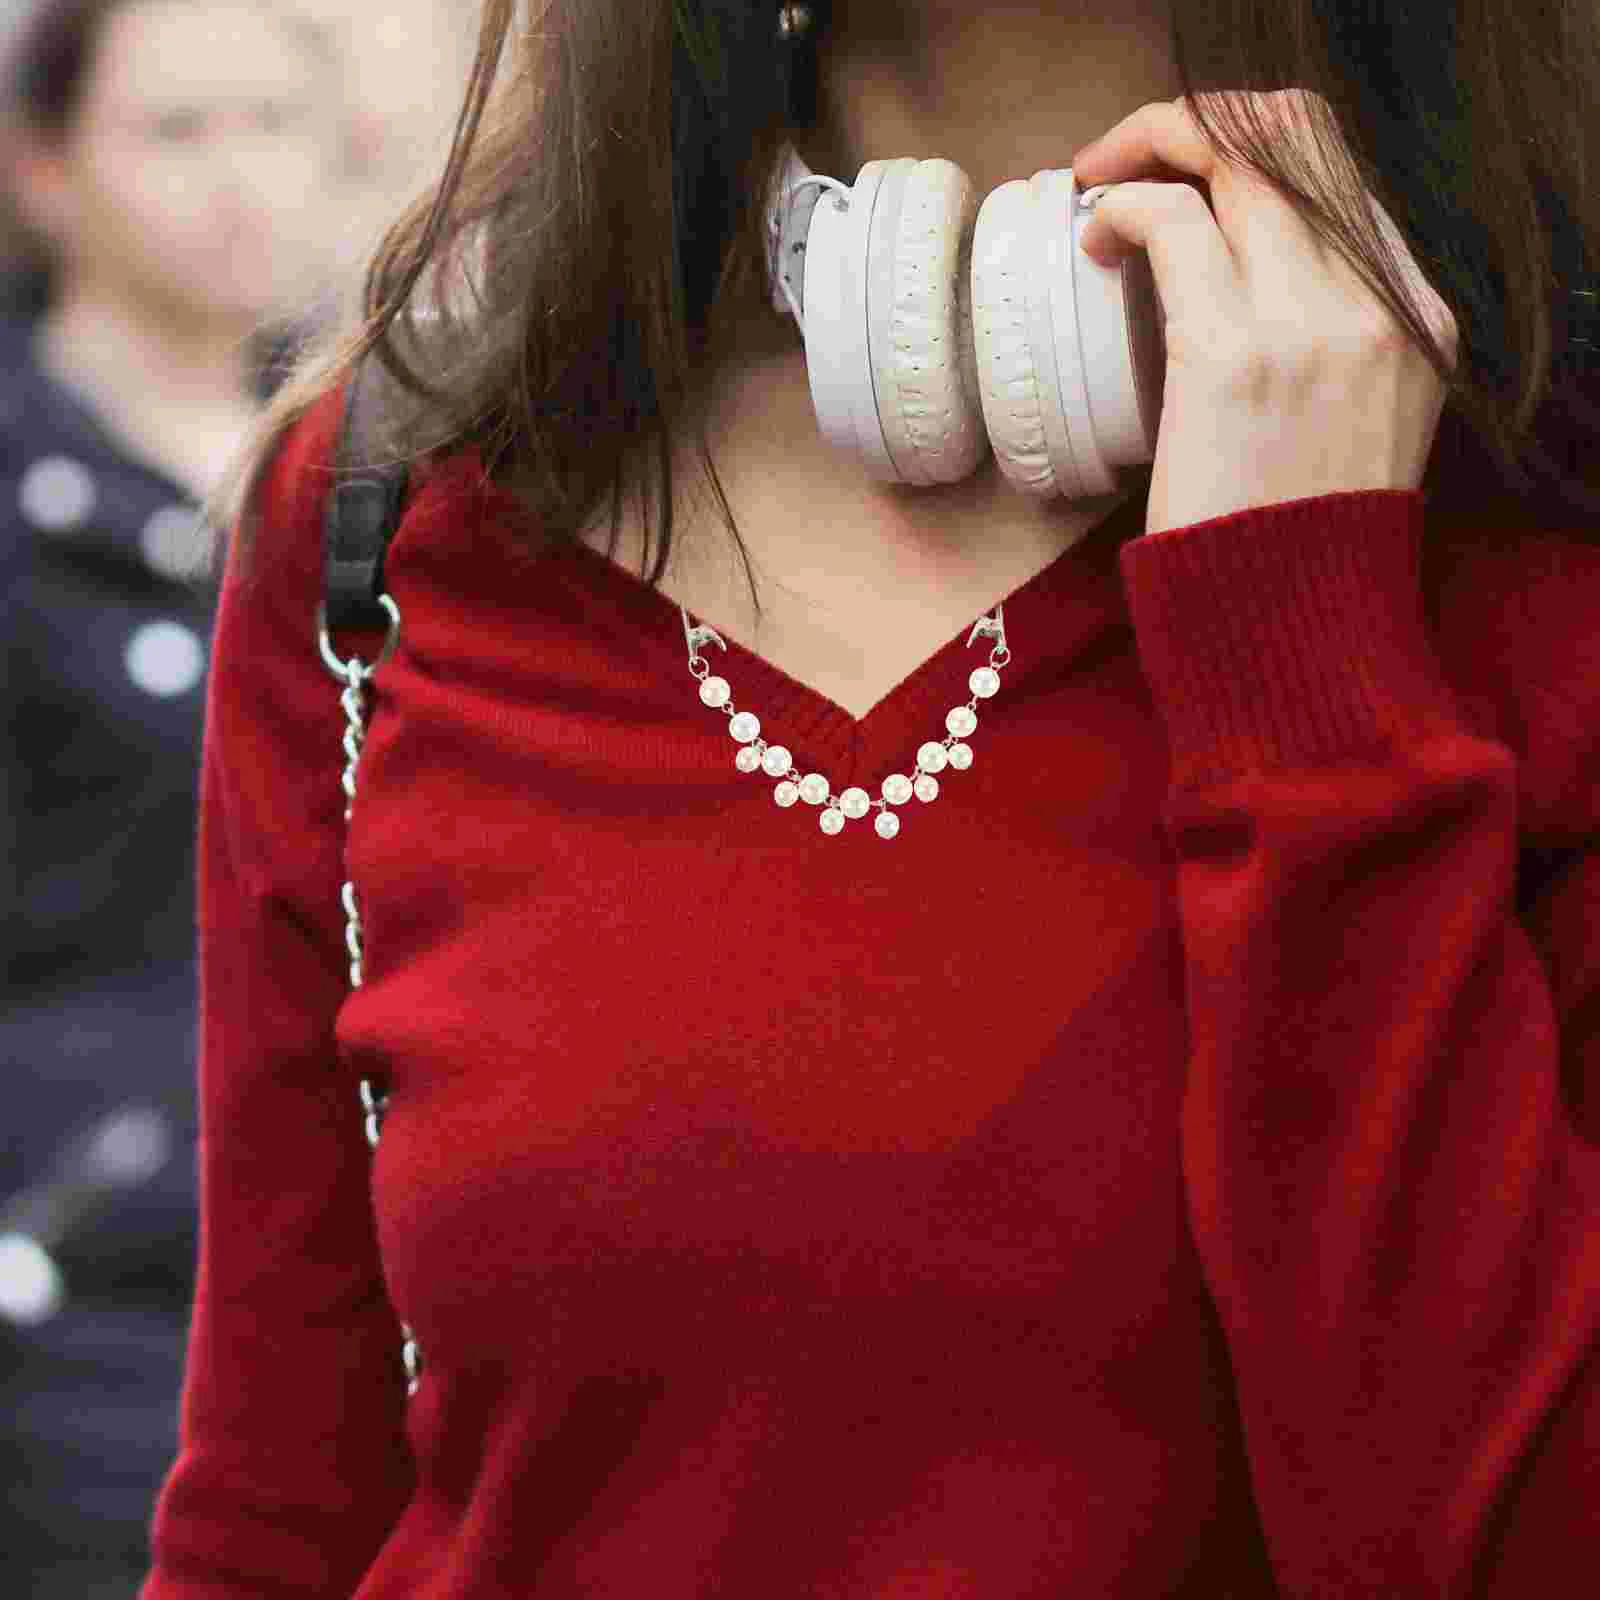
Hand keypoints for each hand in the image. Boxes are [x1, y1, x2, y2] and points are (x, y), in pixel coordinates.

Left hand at [1072, 92, 1458, 536]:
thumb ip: (1332, 350)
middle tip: (1124, 156)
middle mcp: (1378, 302)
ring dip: (1149, 145)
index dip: (1255, 152)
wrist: (1292, 632)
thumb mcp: (1357, 430)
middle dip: (1198, 121)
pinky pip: (1170, 222)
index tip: (1192, 175)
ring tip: (1097, 188)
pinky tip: (1095, 241)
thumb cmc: (1298, 546)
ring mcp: (1311, 321)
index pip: (1345, 178)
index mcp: (1418, 318)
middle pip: (1295, 135)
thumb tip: (1248, 293)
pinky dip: (1121, 208)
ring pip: (1232, 156)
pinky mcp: (1230, 352)